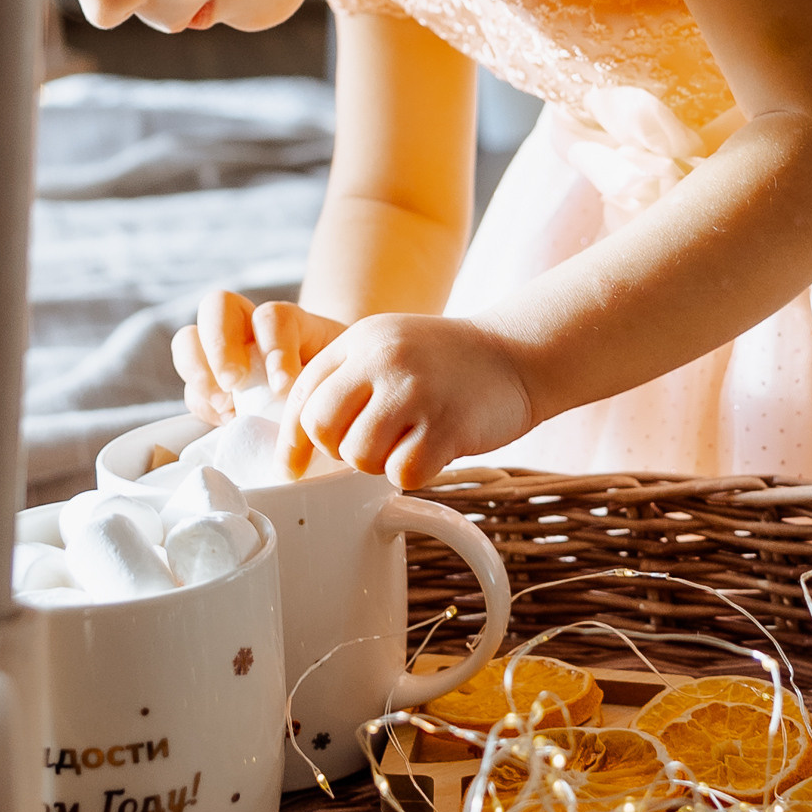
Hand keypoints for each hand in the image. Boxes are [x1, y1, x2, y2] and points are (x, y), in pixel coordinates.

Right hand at [174, 292, 343, 426]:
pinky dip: (203, 403)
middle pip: (216, 306)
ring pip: (188, 341)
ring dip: (199, 371)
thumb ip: (319, 379)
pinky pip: (192, 389)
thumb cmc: (337, 379)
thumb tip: (299, 404)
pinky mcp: (212, 388)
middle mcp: (248, 327)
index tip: (283, 386)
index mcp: (284, 319)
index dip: (274, 347)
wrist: (330, 394)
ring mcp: (223, 353)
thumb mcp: (339, 372)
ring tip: (224, 405)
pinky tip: (227, 419)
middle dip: (220, 345)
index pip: (272, 316)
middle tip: (235, 383)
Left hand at [278, 312, 535, 486]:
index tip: (292, 468)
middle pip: (322, 427)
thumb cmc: (449, 361)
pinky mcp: (446, 425)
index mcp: (361, 339)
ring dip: (379, 463)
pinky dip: (414, 473)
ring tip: (408, 442)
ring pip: (359, 455)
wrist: (518, 354)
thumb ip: (346, 378)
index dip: (293, 439)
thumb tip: (300, 440)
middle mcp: (383, 358)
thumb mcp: (389, 347)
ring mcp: (415, 390)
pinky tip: (432, 450)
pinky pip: (402, 473)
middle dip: (339, 449)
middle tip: (370, 444)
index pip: (303, 395)